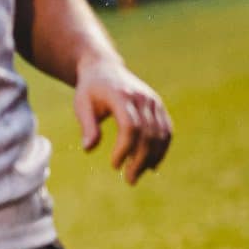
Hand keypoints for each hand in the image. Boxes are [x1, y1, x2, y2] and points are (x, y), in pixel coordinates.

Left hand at [74, 53, 171, 183]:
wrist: (105, 68)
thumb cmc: (90, 90)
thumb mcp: (82, 105)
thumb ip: (88, 126)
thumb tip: (88, 149)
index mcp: (121, 95)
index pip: (130, 126)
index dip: (125, 148)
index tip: (114, 165)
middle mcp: (142, 98)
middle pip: (148, 133)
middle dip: (140, 159)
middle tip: (129, 180)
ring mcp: (154, 101)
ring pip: (161, 134)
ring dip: (152, 158)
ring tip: (137, 175)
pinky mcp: (159, 106)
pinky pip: (166, 130)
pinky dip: (162, 149)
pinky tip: (152, 166)